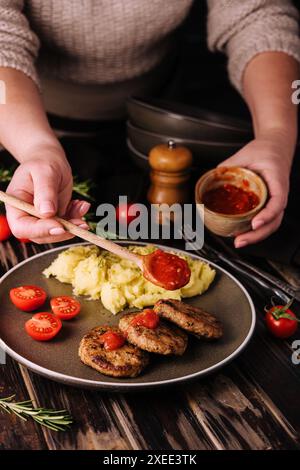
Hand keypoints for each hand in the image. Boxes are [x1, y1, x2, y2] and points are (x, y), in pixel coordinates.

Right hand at [6, 156, 90, 242]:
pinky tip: (81, 205)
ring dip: (73, 225)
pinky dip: (77, 218)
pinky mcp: (55, 218)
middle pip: (41, 235)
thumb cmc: (42, 162)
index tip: (60, 227)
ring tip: (82, 207)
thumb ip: (45, 191)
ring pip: (56, 233)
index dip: (40, 230)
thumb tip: (47, 213)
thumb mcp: (44, 172)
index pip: (22, 227)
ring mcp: (41, 219)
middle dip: (62, 231)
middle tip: (81, 224)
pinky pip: (66, 225)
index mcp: (16, 205)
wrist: (49, 161)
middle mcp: (26, 216)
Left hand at [219, 130, 292, 247]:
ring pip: (270, 225)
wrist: (274, 148)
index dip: (267, 215)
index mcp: (278, 181)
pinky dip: (253, 230)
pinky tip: (241, 234)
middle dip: (257, 235)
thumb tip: (211, 176)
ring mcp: (275, 202)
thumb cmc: (264, 151)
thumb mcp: (245, 155)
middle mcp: (279, 194)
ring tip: (239, 242)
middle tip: (240, 240)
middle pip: (274, 221)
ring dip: (255, 236)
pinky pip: (263, 221)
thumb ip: (228, 166)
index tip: (255, 223)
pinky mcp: (268, 205)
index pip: (277, 202)